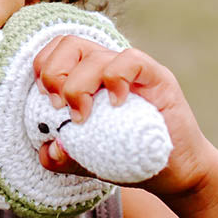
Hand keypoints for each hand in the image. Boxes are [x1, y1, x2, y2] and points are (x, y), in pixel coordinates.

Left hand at [31, 35, 217, 197]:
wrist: (174, 174)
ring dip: (77, 86)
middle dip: (53, 73)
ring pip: (95, 55)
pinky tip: (114, 104)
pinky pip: (131, 60)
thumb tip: (48, 149)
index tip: (45, 101)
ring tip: (82, 117)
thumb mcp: (85, 160)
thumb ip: (62, 156)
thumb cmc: (129, 159)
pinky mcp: (157, 79)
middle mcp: (108, 68)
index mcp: (87, 77)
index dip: (43, 68)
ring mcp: (133, 71)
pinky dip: (115, 79)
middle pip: (70, 43)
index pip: (57, 50)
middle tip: (58, 107)